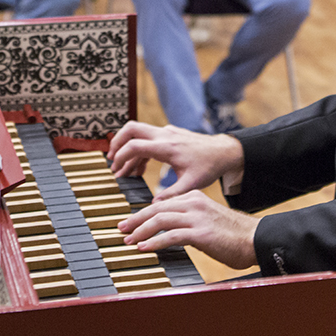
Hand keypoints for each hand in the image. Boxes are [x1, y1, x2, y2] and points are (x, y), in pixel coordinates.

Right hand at [108, 120, 243, 199]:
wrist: (223, 151)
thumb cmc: (209, 166)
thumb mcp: (191, 184)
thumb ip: (171, 194)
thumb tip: (153, 206)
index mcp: (167, 147)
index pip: (135, 145)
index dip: (121, 157)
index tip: (116, 171)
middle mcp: (164, 135)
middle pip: (130, 129)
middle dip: (116, 143)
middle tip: (111, 161)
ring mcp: (166, 132)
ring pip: (137, 132)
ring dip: (127, 149)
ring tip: (123, 172)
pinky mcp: (169, 134)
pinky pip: (147, 139)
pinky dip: (139, 152)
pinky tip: (138, 170)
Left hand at [119, 190, 259, 269]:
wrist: (255, 239)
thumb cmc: (233, 235)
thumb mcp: (207, 221)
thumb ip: (188, 222)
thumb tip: (168, 232)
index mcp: (194, 198)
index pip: (161, 203)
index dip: (142, 214)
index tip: (130, 224)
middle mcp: (194, 203)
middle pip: (156, 209)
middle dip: (135, 220)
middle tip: (122, 230)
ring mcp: (197, 217)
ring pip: (160, 219)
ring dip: (141, 231)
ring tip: (130, 241)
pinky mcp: (201, 233)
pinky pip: (171, 235)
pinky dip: (155, 242)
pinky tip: (146, 248)